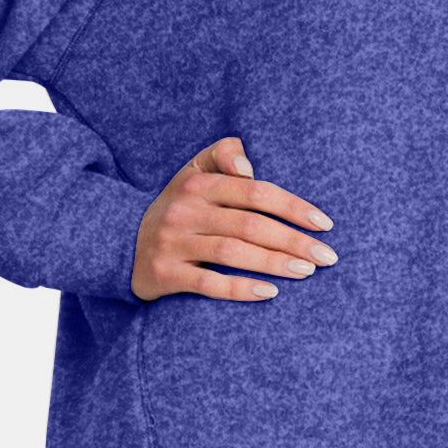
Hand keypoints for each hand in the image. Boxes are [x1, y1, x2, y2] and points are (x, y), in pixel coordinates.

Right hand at [130, 135, 336, 301]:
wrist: (120, 242)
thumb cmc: (177, 207)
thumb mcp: (193, 172)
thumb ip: (223, 154)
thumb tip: (249, 166)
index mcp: (199, 183)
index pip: (255, 191)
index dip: (292, 206)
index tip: (324, 223)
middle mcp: (185, 210)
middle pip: (250, 224)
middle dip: (293, 240)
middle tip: (327, 256)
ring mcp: (173, 243)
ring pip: (232, 253)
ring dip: (274, 262)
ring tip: (307, 271)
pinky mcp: (165, 274)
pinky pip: (208, 284)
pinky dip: (241, 289)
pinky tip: (270, 293)